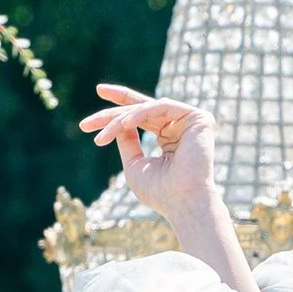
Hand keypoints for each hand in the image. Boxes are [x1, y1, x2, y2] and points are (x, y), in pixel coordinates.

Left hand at [78, 86, 257, 291]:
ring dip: (121, 118)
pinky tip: (124, 125)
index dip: (119, 109)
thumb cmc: (160, 192)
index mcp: (169, 139)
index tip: (93, 114)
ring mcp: (191, 122)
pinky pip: (162, 106)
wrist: (183, 202)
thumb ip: (127, 141)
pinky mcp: (199, 118)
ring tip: (102, 134)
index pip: (143, 117)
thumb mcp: (134, 164)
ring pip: (148, 108)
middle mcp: (180, 127)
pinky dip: (141, 113)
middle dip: (119, 100)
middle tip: (98, 89)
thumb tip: (117, 122)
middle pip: (144, 106)